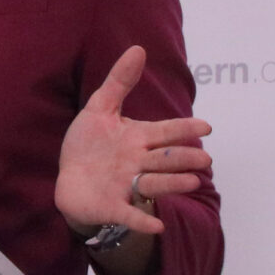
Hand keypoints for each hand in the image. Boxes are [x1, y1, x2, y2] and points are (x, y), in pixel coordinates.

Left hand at [55, 45, 211, 238]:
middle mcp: (138, 163)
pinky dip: (142, 220)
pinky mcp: (113, 206)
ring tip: (192, 182)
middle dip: (184, 159)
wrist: (69, 180)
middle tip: (205, 159)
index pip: (166, 132)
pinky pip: (129, 214)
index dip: (184, 130)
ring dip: (173, 184)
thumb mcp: (100, 108)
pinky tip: (156, 226)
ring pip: (154, 183)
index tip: (205, 127)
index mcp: (138, 138)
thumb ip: (120, 81)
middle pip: (165, 159)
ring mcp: (127, 186)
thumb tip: (139, 48)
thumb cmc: (89, 145)